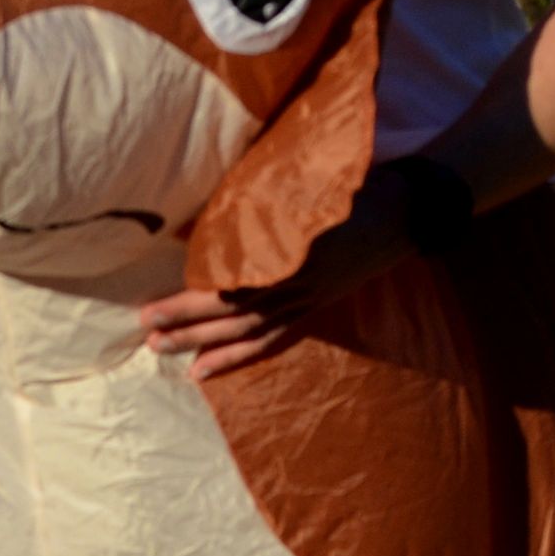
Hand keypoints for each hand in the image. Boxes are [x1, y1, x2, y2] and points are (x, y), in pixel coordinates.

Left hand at [139, 176, 414, 379]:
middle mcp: (298, 283)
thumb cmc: (354, 186)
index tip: (152, 305)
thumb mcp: (308, 185)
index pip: (231, 285)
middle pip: (232, 312)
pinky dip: (237, 357)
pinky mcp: (315, 308)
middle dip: (185, 323)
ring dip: (202, 343)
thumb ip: (262, 202)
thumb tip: (207, 214)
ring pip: (248, 331)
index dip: (190, 299)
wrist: (410, 210)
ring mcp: (309, 300)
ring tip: (160, 348)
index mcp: (292, 253)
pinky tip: (204, 370)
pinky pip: (272, 340)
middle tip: (144, 328)